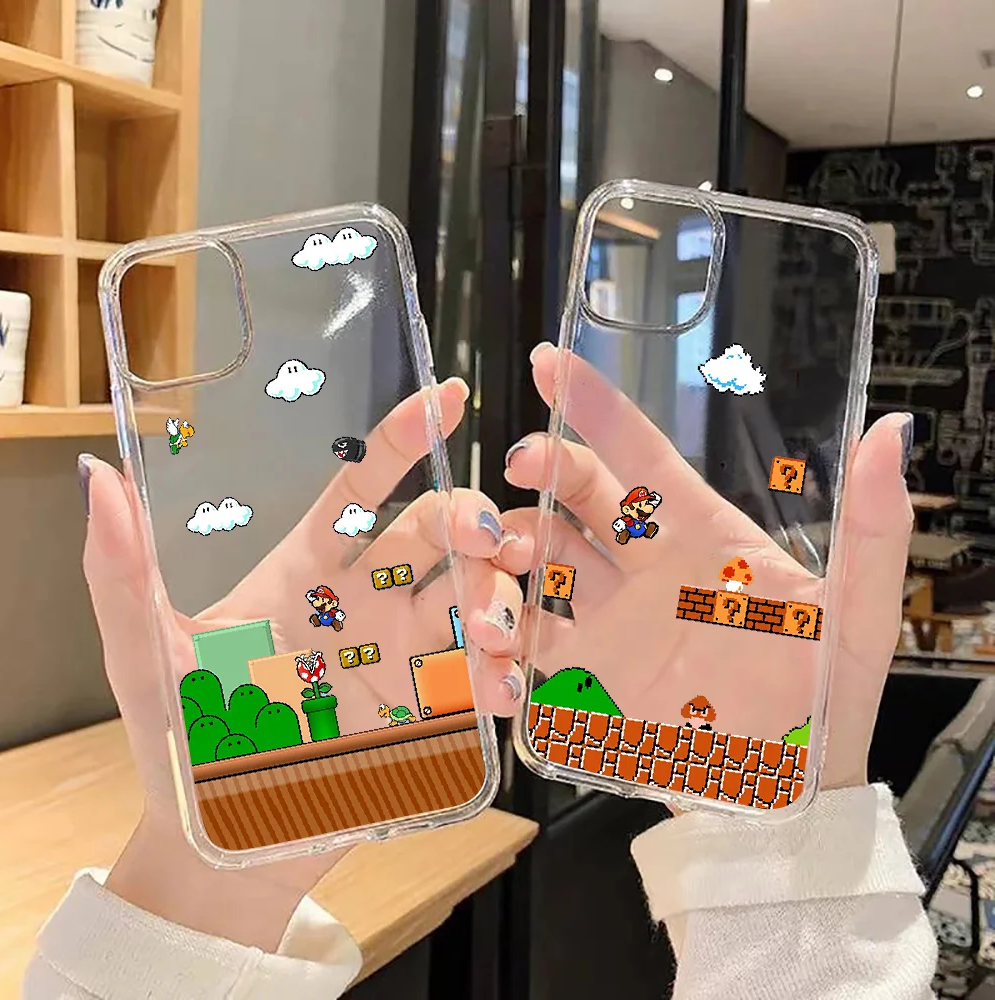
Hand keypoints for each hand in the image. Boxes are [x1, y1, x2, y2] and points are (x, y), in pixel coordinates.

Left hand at [80, 377, 523, 950]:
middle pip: (437, 534)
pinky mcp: (428, 715)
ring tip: (486, 632)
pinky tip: (498, 685)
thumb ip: (122, 570)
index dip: (403, 438)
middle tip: (484, 541)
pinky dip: (503, 673)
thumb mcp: (144, 654)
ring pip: (474, 597)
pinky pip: (483, 679)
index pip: (362, 489)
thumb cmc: (180, 742)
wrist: (223, 845)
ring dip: (495, 598)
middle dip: (470, 523)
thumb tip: (97, 477)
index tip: (447, 398)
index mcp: (307, 572)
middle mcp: (365, 603)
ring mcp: (403, 656)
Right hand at [498, 344, 910, 792]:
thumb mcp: (858, 614)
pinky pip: (525, 644)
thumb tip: (889, 435)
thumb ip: (873, 527)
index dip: (596, 408)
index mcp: (701, 538)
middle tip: (523, 463)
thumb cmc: (827, 700)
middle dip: (545, 469)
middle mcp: (645, 569)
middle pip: (579, 496)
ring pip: (539, 558)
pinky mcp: (583, 675)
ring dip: (512, 545)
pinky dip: (499, 640)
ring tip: (502, 556)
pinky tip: (495, 647)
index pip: (642, 457)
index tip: (550, 362)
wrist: (786, 796)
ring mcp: (609, 620)